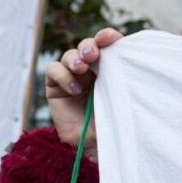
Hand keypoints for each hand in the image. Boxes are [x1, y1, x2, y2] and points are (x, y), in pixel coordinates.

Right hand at [43, 28, 122, 160]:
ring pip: (69, 55)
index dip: (107, 36)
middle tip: (93, 54)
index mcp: (112, 67)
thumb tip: (128, 51)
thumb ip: (123, 72)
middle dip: (89, 45)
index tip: (111, 38)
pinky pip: (53, 70)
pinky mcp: (55, 87)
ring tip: (82, 69)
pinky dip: (62, 75)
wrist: (97, 146)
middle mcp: (92, 70)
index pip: (108, 44)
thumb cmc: (116, 122)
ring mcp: (72, 78)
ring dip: (75, 58)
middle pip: (86, 45)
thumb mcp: (125, 94)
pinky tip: (74, 90)